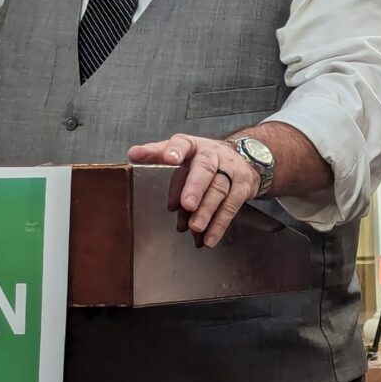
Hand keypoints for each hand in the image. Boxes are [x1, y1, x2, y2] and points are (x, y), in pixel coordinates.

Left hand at [127, 134, 259, 247]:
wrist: (245, 156)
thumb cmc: (204, 159)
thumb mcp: (183, 154)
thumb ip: (158, 157)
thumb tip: (135, 159)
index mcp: (193, 146)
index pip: (182, 144)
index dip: (175, 150)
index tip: (168, 158)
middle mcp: (212, 155)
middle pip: (205, 169)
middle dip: (195, 187)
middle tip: (186, 205)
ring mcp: (230, 170)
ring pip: (219, 189)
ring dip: (206, 210)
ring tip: (194, 227)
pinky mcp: (243, 186)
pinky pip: (231, 206)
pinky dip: (220, 224)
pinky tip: (209, 237)